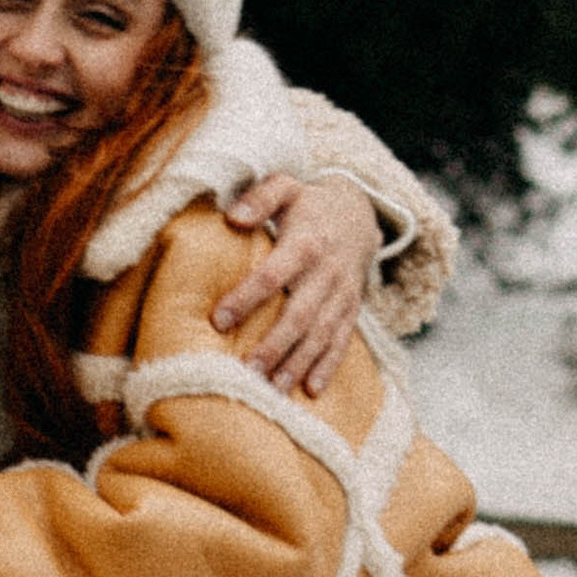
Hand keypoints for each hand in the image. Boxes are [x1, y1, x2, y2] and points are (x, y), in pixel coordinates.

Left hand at [213, 173, 380, 394]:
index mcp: (307, 242)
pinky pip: (342, 341)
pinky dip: (328, 367)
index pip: (274, 274)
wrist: (359, 214)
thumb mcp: (286, 186)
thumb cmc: (308, 204)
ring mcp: (343, 295)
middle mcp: (328, 273)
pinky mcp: (352, 310)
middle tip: (247, 372)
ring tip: (273, 390)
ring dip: (297, 364)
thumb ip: (259, 197)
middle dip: (274, 346)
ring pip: (321, 335)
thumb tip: (232, 217)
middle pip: (300, 315)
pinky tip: (310, 390)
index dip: (246, 297)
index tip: (218, 321)